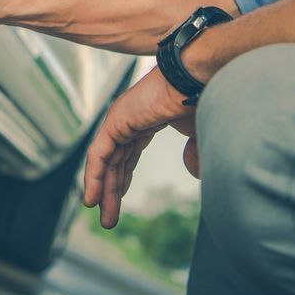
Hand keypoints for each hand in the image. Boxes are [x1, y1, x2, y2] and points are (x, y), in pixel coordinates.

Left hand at [84, 67, 197, 227]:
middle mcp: (129, 118)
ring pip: (106, 161)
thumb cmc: (203, 97)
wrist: (196, 77)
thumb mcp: (200, 132)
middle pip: (116, 160)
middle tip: (108, 217)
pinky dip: (94, 177)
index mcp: (146, 118)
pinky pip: (99, 154)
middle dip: (111, 190)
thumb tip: (191, 170)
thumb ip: (195, 152)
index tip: (119, 196)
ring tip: (102, 217)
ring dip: (102, 191)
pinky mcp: (115, 121)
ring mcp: (120, 118)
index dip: (122, 176)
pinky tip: (91, 198)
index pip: (128, 152)